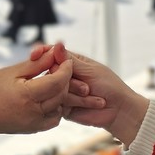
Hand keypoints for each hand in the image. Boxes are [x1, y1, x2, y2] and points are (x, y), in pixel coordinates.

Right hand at [0, 44, 76, 135]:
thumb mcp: (12, 72)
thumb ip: (36, 63)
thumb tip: (55, 52)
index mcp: (26, 96)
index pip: (57, 81)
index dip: (65, 69)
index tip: (66, 60)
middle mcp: (32, 113)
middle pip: (61, 95)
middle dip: (64, 80)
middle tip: (58, 68)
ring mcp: (32, 125)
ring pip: (59, 108)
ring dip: (60, 95)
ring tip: (50, 82)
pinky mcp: (31, 130)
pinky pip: (52, 120)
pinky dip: (54, 108)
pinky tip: (45, 98)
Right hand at [30, 44, 147, 144]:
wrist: (118, 111)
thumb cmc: (109, 86)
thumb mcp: (90, 70)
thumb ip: (69, 61)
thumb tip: (56, 44)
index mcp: (72, 62)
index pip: (52, 54)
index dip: (42, 53)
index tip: (35, 53)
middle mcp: (65, 76)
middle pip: (51, 72)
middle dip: (67, 80)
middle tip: (86, 87)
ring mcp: (63, 91)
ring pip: (53, 89)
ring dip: (73, 93)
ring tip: (90, 94)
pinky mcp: (63, 107)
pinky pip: (57, 103)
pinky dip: (71, 103)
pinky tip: (83, 105)